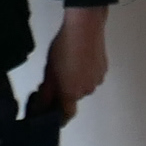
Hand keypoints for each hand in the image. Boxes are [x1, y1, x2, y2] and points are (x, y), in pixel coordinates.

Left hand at [33, 7, 109, 122]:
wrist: (84, 28)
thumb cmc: (63, 49)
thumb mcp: (48, 71)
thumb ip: (45, 93)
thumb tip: (41, 107)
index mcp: (71, 93)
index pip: (66, 115)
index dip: (59, 116)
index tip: (51, 110)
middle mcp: (86, 91)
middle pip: (73, 97)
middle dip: (65, 91)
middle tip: (55, 76)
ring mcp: (97, 80)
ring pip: (83, 86)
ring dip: (76, 80)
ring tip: (68, 63)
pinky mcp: (104, 69)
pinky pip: (92, 76)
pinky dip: (85, 71)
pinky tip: (79, 58)